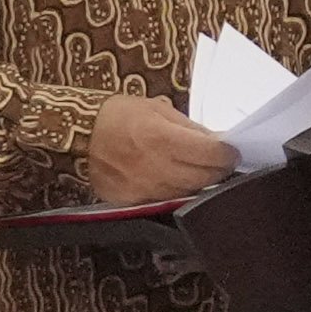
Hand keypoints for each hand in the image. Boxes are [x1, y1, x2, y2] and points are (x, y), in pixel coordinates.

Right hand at [83, 94, 240, 205]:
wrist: (79, 135)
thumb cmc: (119, 115)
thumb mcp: (156, 108)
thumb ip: (188, 127)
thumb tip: (214, 141)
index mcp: (162, 138)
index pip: (210, 154)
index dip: (227, 153)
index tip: (231, 150)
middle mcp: (156, 168)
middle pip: (204, 178)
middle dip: (218, 170)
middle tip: (220, 162)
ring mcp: (144, 189)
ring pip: (188, 193)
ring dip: (199, 183)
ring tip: (200, 170)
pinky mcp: (134, 202)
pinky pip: (166, 200)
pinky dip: (177, 191)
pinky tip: (177, 180)